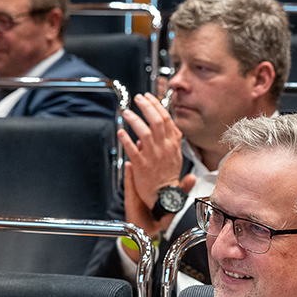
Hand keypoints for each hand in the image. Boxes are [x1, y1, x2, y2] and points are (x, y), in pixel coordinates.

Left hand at [117, 94, 192, 238]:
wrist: (165, 198)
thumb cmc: (168, 178)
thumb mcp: (176, 156)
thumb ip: (171, 140)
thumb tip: (168, 127)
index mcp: (173, 145)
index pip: (167, 119)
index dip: (157, 106)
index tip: (149, 98)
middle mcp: (164, 148)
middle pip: (156, 120)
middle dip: (146, 106)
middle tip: (138, 99)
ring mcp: (153, 156)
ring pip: (144, 132)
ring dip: (134, 120)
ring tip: (127, 113)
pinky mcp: (141, 165)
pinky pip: (132, 149)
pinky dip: (126, 139)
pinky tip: (121, 132)